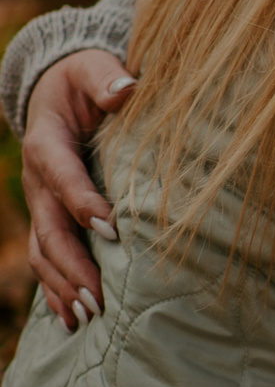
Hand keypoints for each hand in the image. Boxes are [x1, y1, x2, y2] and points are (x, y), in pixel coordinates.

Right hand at [23, 49, 137, 327]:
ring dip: (64, 285)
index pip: (63, 175)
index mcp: (48, 143)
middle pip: (50, 227)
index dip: (82, 201)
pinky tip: (73, 319)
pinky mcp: (50, 218)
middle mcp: (37, 180)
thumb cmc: (86, 78)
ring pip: (45, 251)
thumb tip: (126, 88)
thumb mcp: (93, 67)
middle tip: (100, 295)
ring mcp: (41, 203)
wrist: (57, 90)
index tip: (111, 227)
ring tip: (88, 316)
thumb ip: (106, 76)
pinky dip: (58, 289)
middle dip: (73, 263)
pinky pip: (48, 258)